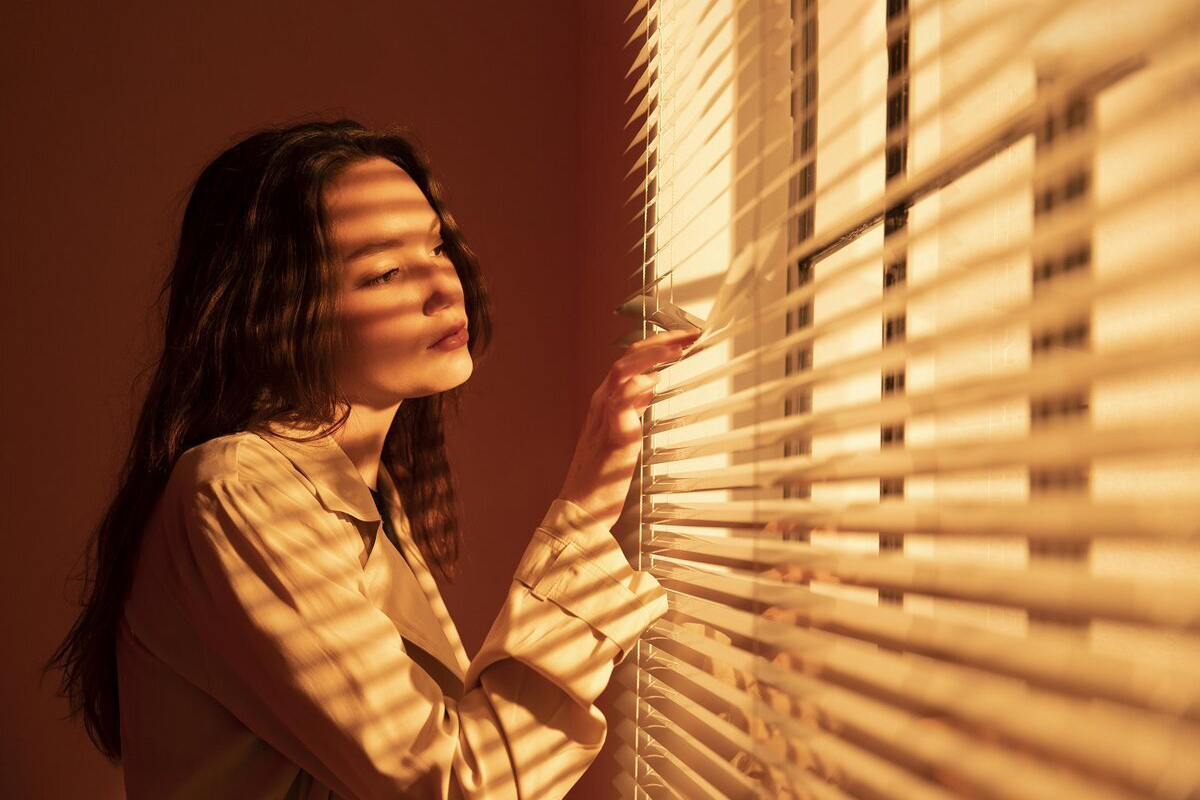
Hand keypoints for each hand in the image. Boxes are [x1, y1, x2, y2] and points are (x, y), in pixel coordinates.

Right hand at [556, 328, 701, 530]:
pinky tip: (654, 381)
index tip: (684, 337)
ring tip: (679, 348)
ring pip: (622, 371)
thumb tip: (650, 385)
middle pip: (628, 357)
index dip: (657, 345)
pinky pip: (620, 403)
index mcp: (605, 400)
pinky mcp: (611, 435)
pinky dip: (636, 388)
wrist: (581, 507)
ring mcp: (604, 417)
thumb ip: (634, 407)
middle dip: (660, 341)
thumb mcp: (623, 431)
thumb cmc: (602, 475)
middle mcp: (602, 402)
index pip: (631, 360)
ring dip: (652, 356)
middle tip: (690, 334)